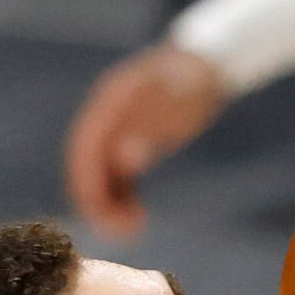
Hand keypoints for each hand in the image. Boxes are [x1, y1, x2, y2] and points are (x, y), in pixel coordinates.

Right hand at [65, 43, 227, 236]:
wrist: (208, 61)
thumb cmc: (194, 80)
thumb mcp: (179, 101)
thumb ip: (149, 129)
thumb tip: (122, 161)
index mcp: (110, 103)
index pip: (85, 148)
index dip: (87, 183)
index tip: (100, 214)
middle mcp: (106, 117)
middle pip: (87, 163)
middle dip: (96, 200)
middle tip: (120, 232)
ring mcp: (116, 127)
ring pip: (101, 171)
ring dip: (108, 202)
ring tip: (130, 231)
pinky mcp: (129, 137)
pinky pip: (116, 172)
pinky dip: (121, 195)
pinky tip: (136, 217)